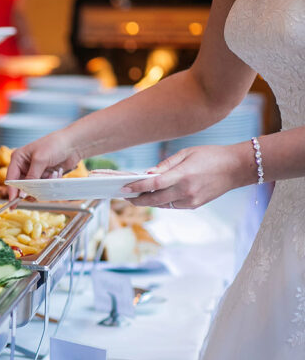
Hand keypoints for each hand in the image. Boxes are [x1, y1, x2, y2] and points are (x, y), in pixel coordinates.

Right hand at [5, 131, 81, 197]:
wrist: (73, 144)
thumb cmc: (54, 145)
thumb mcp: (40, 160)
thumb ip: (30, 177)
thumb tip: (22, 193)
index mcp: (18, 159)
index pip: (11, 179)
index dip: (12, 191)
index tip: (13, 203)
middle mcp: (24, 166)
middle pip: (22, 186)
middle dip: (32, 188)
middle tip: (40, 188)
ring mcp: (35, 172)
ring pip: (34, 188)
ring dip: (44, 184)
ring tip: (53, 174)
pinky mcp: (44, 176)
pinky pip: (44, 187)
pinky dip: (51, 182)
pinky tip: (57, 172)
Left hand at [124, 144, 251, 208]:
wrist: (237, 168)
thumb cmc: (210, 156)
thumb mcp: (186, 153)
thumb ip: (165, 165)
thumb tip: (147, 174)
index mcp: (183, 175)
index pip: (154, 184)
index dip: (137, 187)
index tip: (123, 188)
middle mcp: (186, 190)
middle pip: (154, 199)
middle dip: (138, 200)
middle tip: (125, 196)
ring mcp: (191, 200)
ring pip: (163, 204)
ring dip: (149, 201)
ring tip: (137, 196)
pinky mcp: (195, 205)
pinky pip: (173, 205)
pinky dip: (163, 201)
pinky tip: (156, 196)